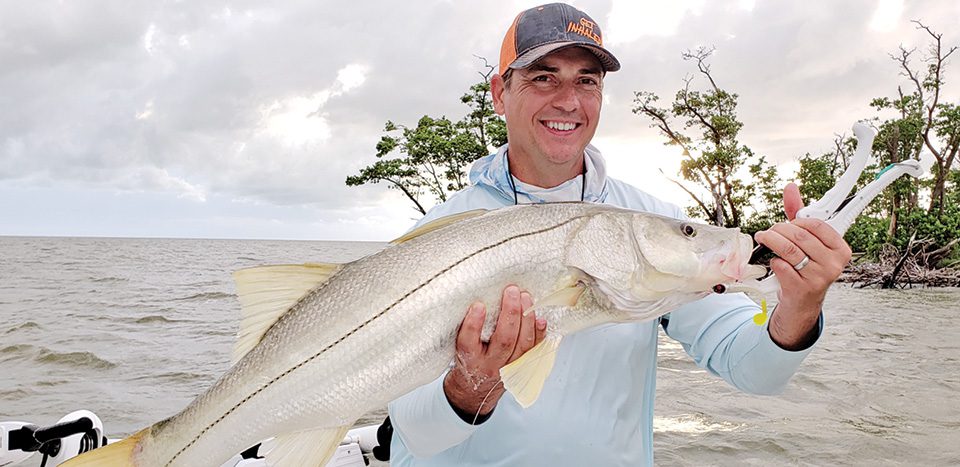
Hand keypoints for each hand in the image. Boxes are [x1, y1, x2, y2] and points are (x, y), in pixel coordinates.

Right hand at [443, 284, 545, 418]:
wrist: (475, 391)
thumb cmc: (468, 361)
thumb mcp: (458, 347)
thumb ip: (467, 328)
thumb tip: (479, 298)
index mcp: (469, 358)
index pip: (468, 341)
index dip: (474, 323)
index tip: (479, 305)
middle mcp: (490, 365)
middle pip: (503, 340)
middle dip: (510, 313)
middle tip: (511, 291)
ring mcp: (509, 367)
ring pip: (522, 344)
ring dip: (526, 318)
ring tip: (525, 297)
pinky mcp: (522, 367)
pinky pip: (534, 350)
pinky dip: (540, 334)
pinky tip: (540, 318)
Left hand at [754, 183, 851, 348]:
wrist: (802, 301)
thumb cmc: (805, 265)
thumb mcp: (807, 241)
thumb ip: (799, 214)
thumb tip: (790, 187)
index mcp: (840, 250)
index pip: (819, 225)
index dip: (799, 219)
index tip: (789, 219)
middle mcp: (834, 264)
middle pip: (799, 236)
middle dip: (779, 229)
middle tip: (769, 231)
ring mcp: (818, 277)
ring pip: (788, 249)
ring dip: (770, 240)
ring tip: (763, 237)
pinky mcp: (802, 288)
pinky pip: (780, 265)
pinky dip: (773, 261)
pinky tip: (774, 262)